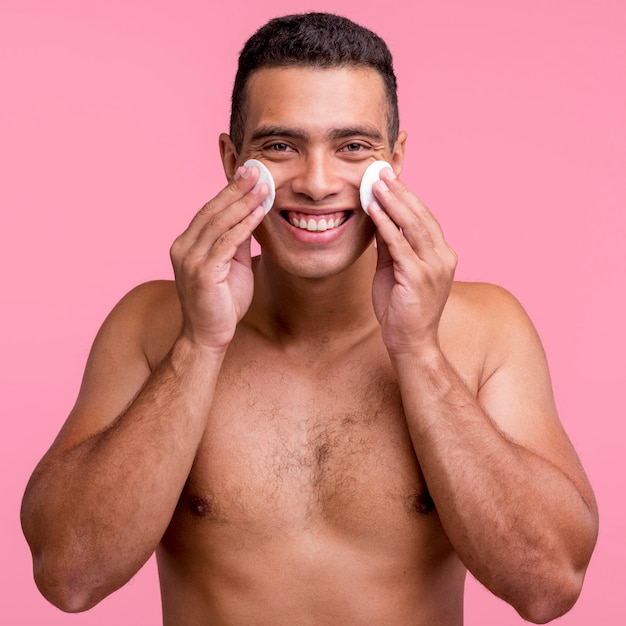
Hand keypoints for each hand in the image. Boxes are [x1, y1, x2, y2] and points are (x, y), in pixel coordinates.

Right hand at [169, 165, 267, 351]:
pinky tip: (259, 212)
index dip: (230, 191)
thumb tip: (252, 214)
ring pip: (219, 222)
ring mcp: (190, 259)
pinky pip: (226, 242)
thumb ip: (237, 241)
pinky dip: (244, 225)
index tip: (248, 173)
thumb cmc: (221, 302)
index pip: (210, 210)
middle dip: (236, 188)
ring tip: (262, 185)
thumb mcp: (232, 264)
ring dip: (243, 202)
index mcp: (188, 243)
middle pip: (212, 210)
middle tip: (256, 169)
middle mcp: (184, 247)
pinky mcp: (202, 272)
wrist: (208, 336)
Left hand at [367, 168, 456, 356]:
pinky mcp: (419, 277)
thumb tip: (378, 219)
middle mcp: (443, 256)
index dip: (406, 196)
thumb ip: (391, 247)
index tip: (388, 178)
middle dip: (399, 191)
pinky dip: (386, 224)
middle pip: (420, 215)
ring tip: (375, 183)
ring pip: (412, 225)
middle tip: (380, 171)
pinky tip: (374, 209)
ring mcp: (434, 266)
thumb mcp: (396, 271)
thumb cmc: (402, 309)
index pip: (424, 217)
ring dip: (392, 201)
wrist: (411, 342)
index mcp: (441, 254)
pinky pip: (399, 244)